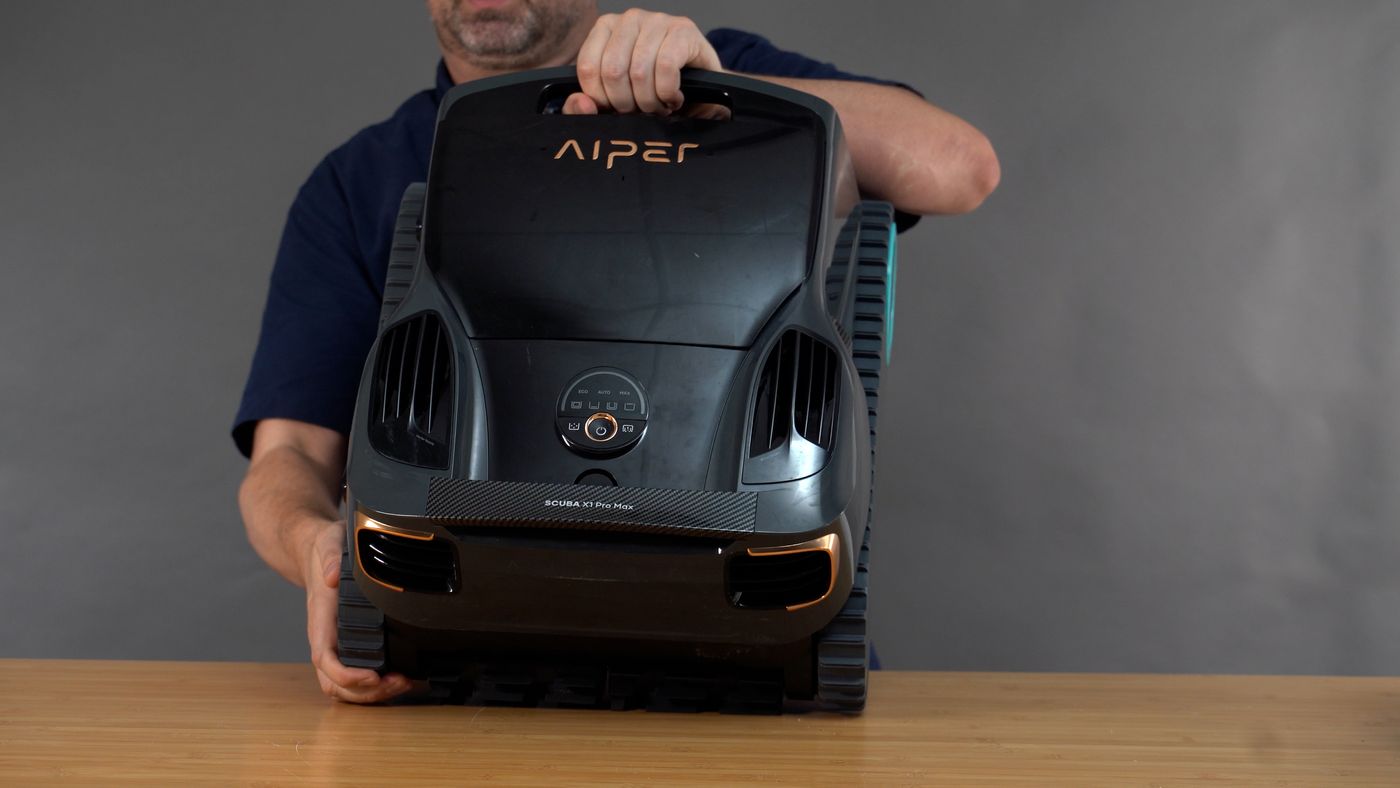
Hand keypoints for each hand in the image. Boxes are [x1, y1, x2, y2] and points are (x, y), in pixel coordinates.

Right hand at [302, 520, 411, 702]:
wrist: (314, 551)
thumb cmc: (324, 550)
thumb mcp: (329, 543)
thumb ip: (330, 558)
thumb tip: (333, 576)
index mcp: (320, 619)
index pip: (325, 658)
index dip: (347, 674)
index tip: (373, 676)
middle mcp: (325, 638)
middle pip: (335, 683)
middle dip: (367, 692)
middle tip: (399, 683)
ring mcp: (335, 645)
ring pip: (344, 687)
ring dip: (373, 695)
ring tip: (403, 684)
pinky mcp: (346, 646)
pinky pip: (354, 678)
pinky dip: (375, 688)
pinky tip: (400, 679)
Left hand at [564, 8, 722, 115]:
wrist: (702, 87)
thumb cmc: (655, 90)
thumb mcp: (617, 99)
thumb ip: (589, 106)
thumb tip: (581, 103)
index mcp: (606, 27)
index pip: (587, 68)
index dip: (602, 100)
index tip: (618, 109)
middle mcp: (630, 18)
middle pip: (613, 72)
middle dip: (627, 104)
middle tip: (641, 111)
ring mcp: (658, 21)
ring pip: (639, 72)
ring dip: (650, 102)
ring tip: (659, 107)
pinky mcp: (684, 30)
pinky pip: (666, 67)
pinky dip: (668, 92)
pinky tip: (674, 98)